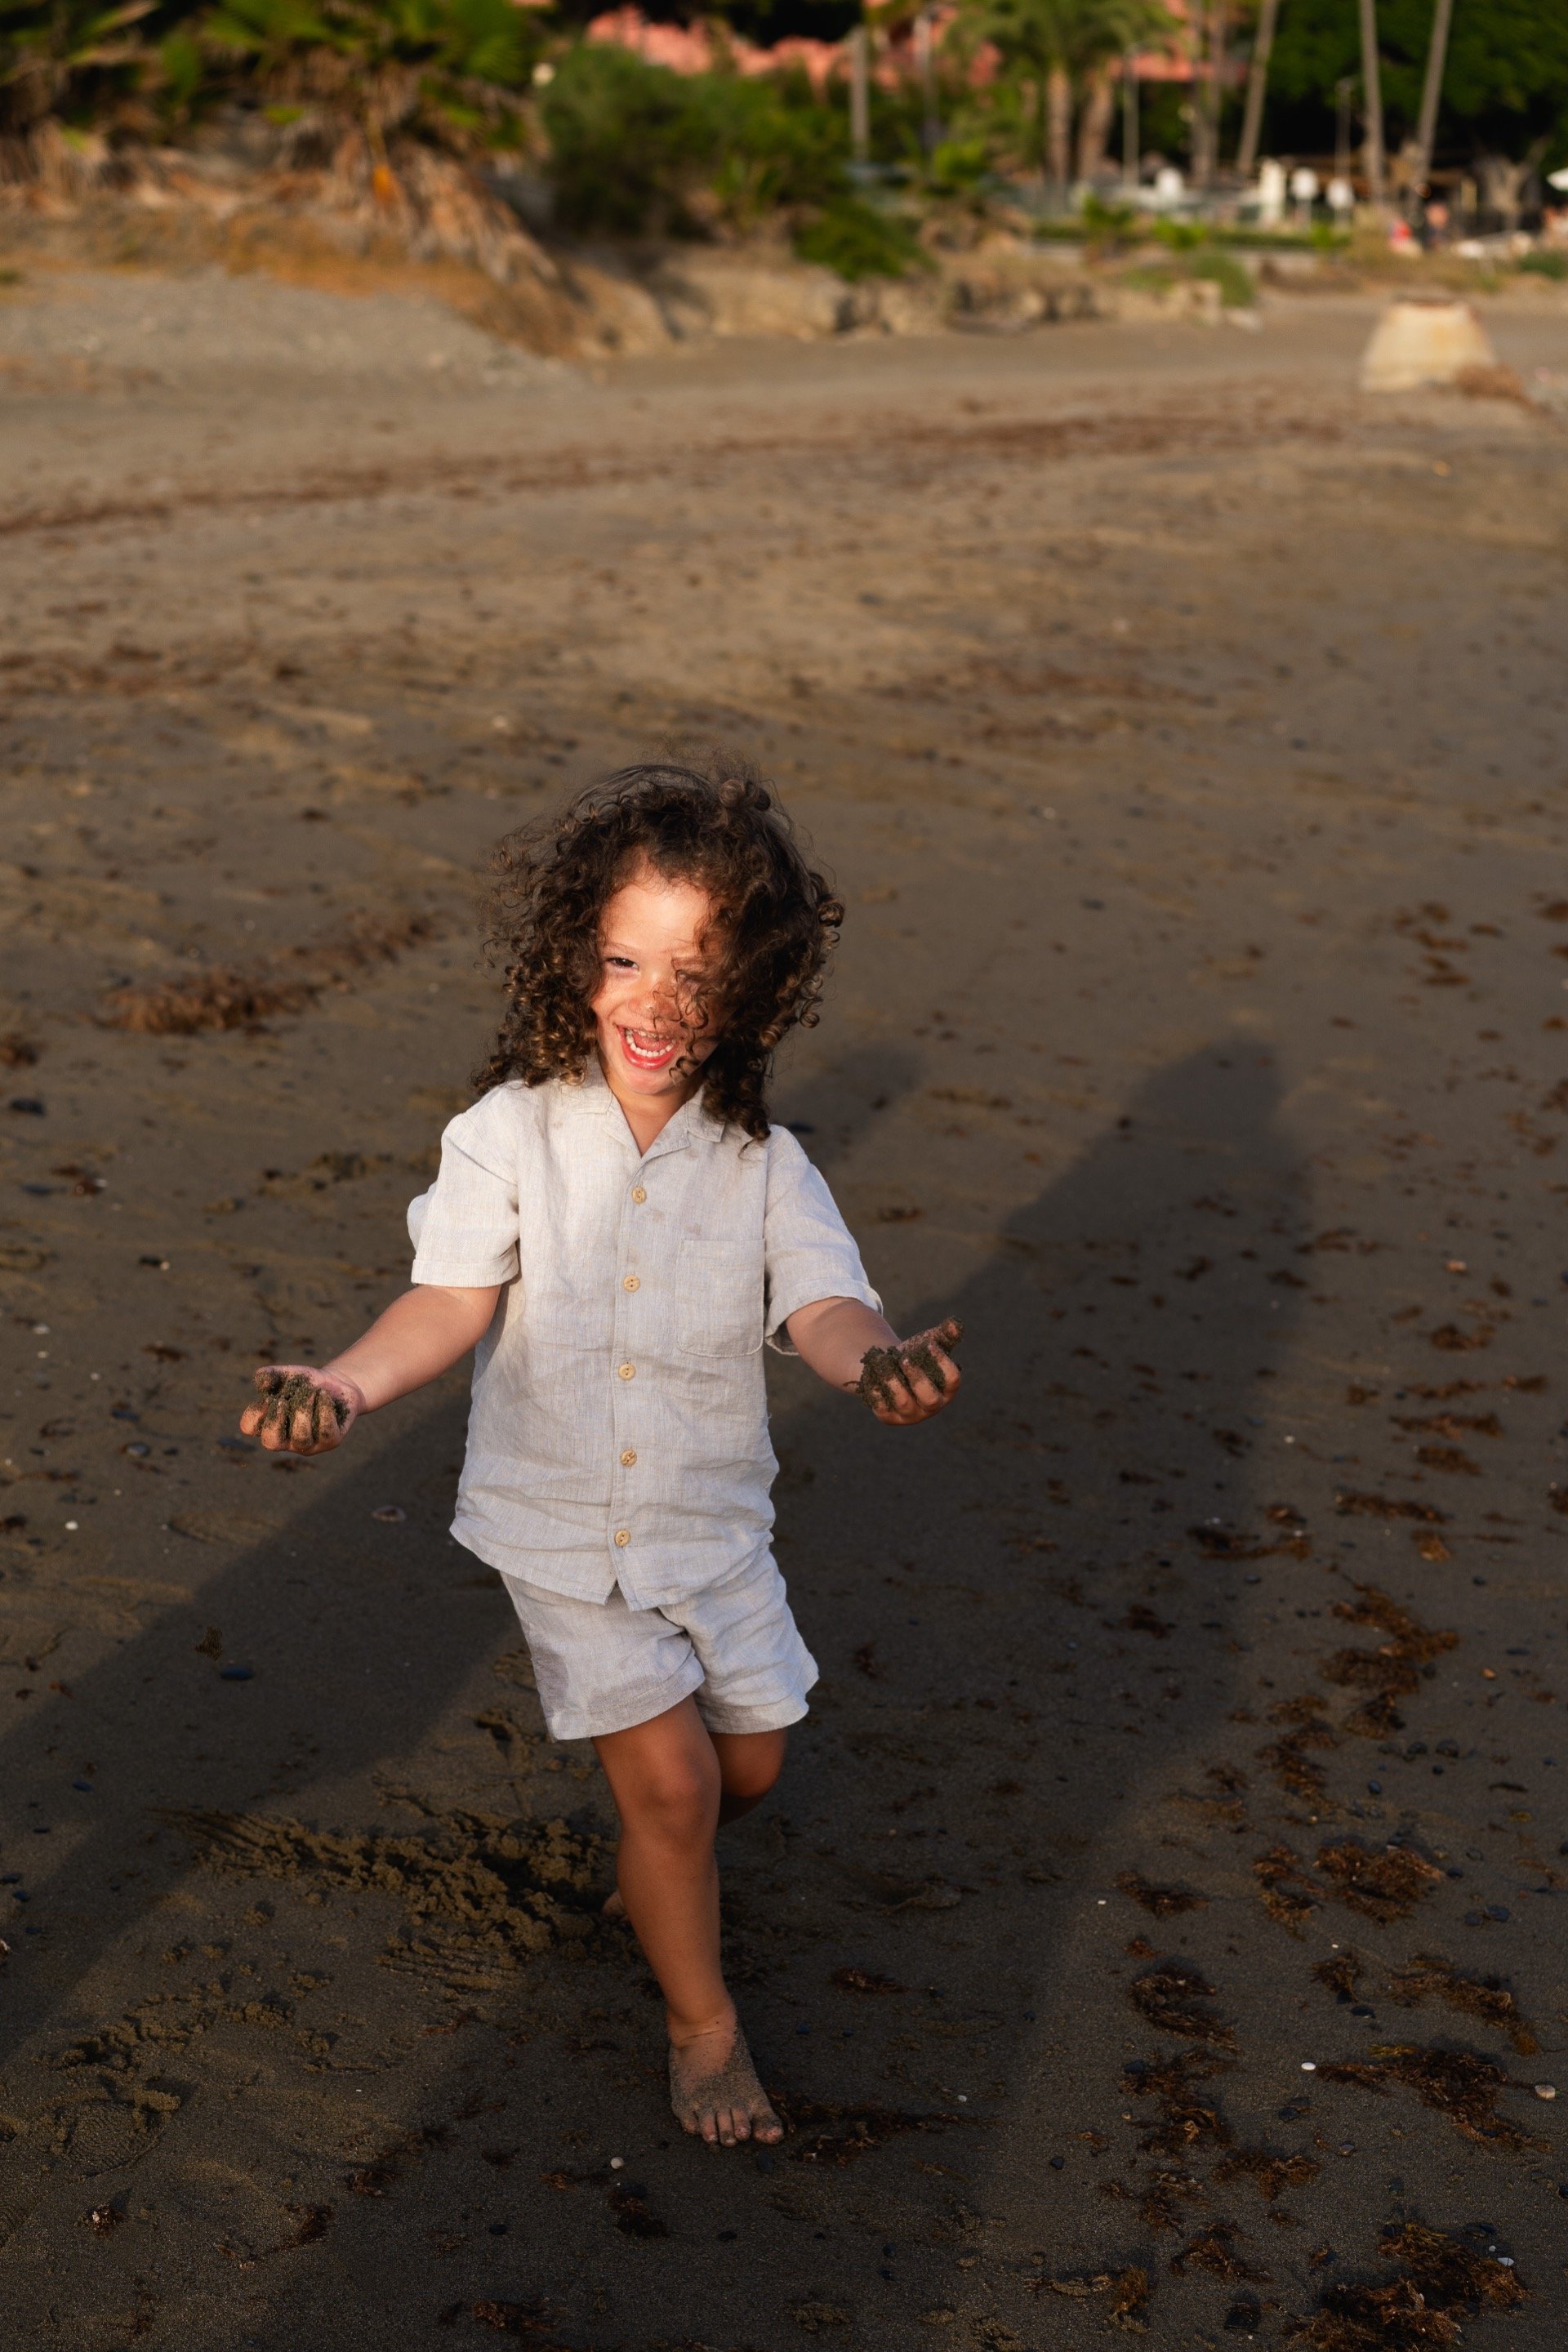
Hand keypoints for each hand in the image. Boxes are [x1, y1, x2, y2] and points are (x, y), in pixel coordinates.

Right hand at [241, 1364, 364, 1454]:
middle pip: (271, 1442)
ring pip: (301, 1438)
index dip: (255, 1413)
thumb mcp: (287, 1375)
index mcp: (269, 1423)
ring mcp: (308, 1444)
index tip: (269, 1397)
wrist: (336, 1384)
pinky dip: (324, 1409)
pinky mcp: (330, 1441)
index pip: (249, 1428)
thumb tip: (260, 1382)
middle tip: (283, 1401)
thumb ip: (270, 1375)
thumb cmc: (305, 1383)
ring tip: (312, 1392)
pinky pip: (326, 1432)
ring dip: (304, 1410)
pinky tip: (324, 1396)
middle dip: (276, 1420)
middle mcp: (286, 1440)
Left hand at [853, 1317, 961, 1425]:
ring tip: (883, 1362)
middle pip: (930, 1399)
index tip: (929, 1344)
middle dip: (918, 1378)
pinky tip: (872, 1372)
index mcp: (946, 1389)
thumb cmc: (914, 1356)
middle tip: (905, 1359)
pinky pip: (881, 1406)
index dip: (942, 1361)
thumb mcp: (928, 1344)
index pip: (953, 1380)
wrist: (886, 1369)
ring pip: (903, 1403)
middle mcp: (931, 1407)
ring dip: (893, 1381)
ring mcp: (910, 1415)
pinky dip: (875, 1387)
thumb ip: (944, 1334)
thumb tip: (954, 1323)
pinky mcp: (888, 1417)